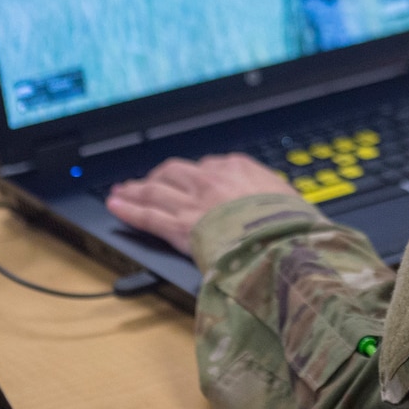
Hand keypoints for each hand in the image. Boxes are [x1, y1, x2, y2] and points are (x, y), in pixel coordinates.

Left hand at [105, 154, 298, 251]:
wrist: (282, 241)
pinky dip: (128, 210)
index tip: (189, 180)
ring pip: (155, 191)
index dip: (194, 175)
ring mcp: (192, 203)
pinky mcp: (179, 227)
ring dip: (135, 190)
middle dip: (158, 177)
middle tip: (147, 182)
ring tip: (122, 191)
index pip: (207, 167)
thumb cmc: (292, 225)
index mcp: (238, 169)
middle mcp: (210, 181)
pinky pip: (148, 216)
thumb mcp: (289, 198)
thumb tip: (275, 198)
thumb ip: (272, 193)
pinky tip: (116, 206)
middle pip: (174, 173)